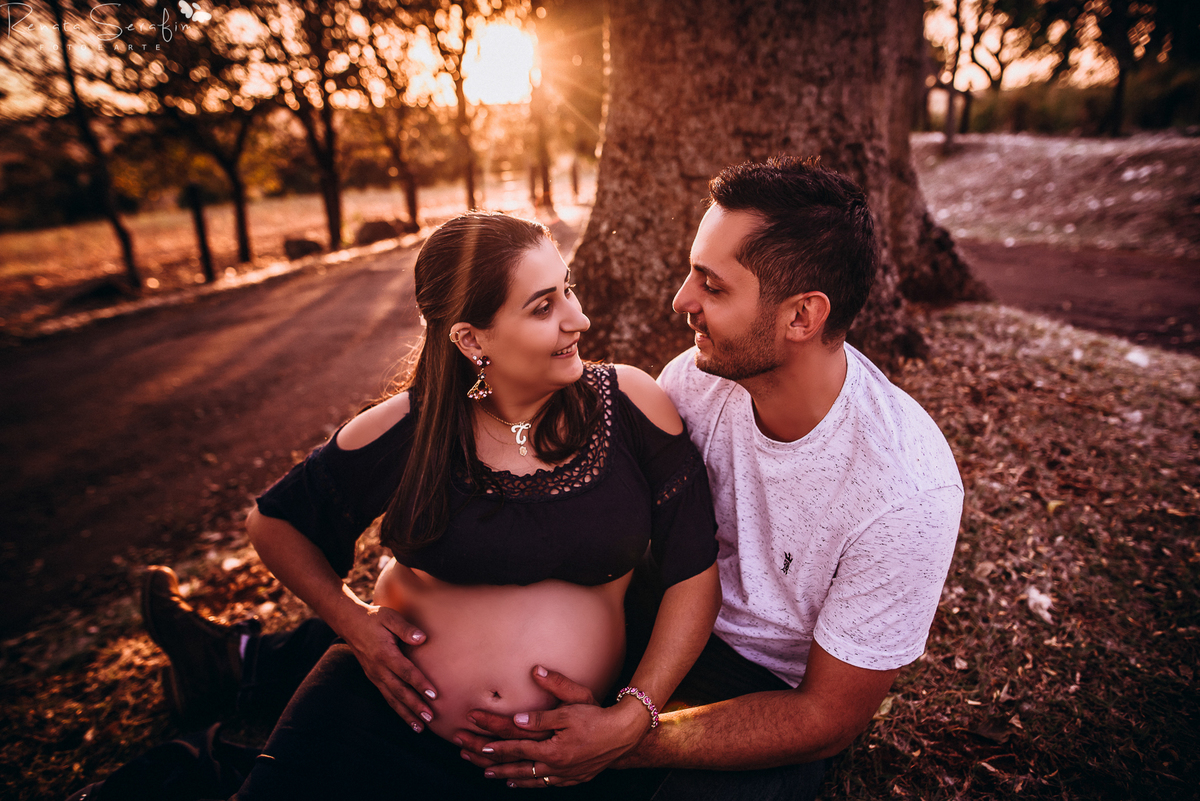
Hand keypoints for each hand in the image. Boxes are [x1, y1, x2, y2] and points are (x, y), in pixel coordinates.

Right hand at [342, 603, 437, 732]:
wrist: (350, 624)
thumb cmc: (374, 618)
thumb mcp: (390, 617)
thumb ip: (405, 628)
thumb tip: (422, 638)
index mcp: (384, 654)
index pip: (405, 672)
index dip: (420, 683)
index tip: (434, 695)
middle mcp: (378, 669)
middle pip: (399, 691)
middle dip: (415, 706)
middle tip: (430, 718)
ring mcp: (375, 676)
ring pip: (392, 699)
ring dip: (406, 714)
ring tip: (420, 727)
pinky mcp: (374, 679)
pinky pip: (387, 697)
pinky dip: (398, 709)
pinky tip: (408, 719)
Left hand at [458, 666, 650, 787]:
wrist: (624, 735)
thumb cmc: (599, 716)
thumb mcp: (575, 702)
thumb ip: (549, 698)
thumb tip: (526, 691)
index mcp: (552, 747)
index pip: (515, 743)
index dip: (494, 739)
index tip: (475, 734)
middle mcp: (554, 764)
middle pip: (515, 763)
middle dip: (489, 758)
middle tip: (467, 753)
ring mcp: (562, 774)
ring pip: (527, 776)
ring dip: (505, 773)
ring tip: (486, 772)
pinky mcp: (570, 778)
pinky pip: (543, 784)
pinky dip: (527, 783)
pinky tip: (517, 782)